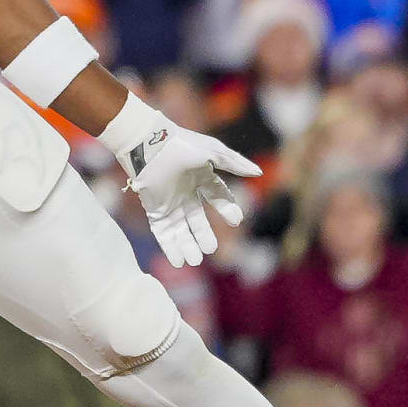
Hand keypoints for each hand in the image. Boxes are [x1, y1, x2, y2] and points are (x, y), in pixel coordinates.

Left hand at [107, 100, 259, 265]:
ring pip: (181, 229)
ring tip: (195, 261)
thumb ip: (235, 163)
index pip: (217, 196)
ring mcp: (169, 201)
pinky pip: (163, 231)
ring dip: (188, 245)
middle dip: (204, 235)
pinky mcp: (154, 209)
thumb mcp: (213, 152)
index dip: (227, 208)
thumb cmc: (182, 145)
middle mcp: (185, 191)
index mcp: (200, 176)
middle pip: (197, 219)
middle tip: (211, 249)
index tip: (236, 220)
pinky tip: (178, 261)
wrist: (148, 145)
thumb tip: (258, 173)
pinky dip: (169, 246)